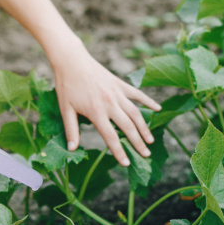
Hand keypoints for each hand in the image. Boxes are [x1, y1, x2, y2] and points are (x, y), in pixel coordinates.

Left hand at [53, 46, 160, 166]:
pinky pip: (137, 94)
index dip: (119, 152)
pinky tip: (158, 109)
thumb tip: (72, 149)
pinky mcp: (120, 84)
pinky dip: (148, 101)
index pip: (111, 137)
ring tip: (150, 140)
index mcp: (96, 112)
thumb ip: (71, 130)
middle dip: (138, 143)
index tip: (126, 163)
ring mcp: (117, 93)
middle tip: (146, 155)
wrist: (71, 60)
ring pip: (136, 113)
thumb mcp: (65, 109)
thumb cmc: (66, 86)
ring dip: (145, 128)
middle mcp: (110, 103)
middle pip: (128, 127)